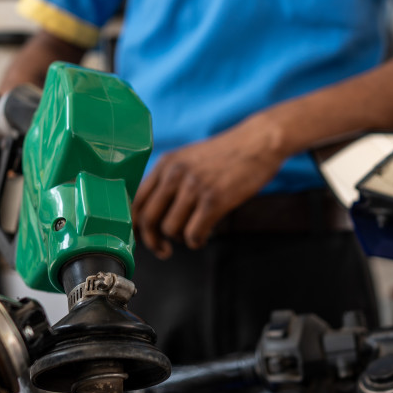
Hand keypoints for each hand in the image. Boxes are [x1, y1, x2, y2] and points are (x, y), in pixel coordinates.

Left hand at [132, 116, 286, 258]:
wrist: (258, 142)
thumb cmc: (225, 154)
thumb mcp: (188, 158)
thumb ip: (169, 180)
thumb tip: (151, 212)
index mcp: (165, 164)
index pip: (136, 201)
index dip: (134, 225)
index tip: (142, 237)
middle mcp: (174, 174)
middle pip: (148, 219)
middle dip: (152, 242)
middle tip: (163, 250)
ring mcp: (194, 187)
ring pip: (170, 229)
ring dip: (180, 239)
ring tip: (193, 234)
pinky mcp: (214, 200)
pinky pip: (193, 234)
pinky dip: (196, 241)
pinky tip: (205, 236)